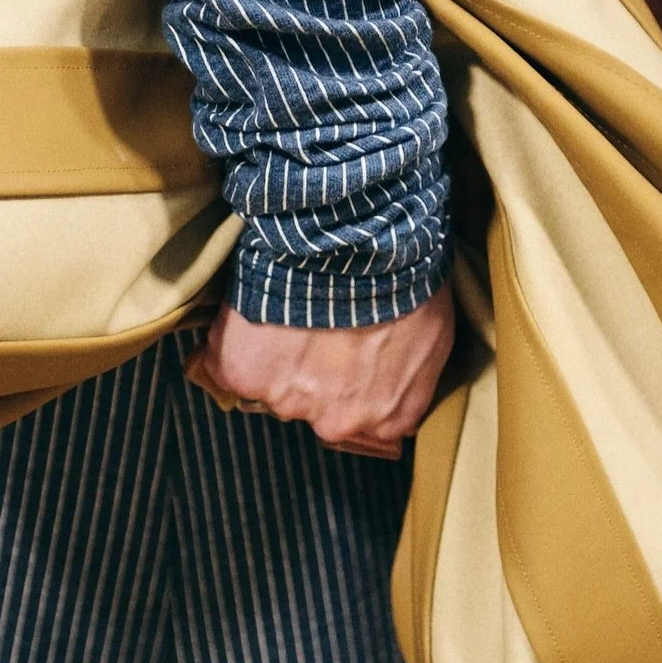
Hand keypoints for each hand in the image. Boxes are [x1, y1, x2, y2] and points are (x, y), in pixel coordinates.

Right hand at [187, 283, 454, 458]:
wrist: (355, 240)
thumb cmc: (404, 276)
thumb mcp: (434, 330)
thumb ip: (413, 371)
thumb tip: (397, 373)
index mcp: (388, 417)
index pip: (363, 417)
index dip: (349, 380)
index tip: (343, 350)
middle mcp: (338, 422)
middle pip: (314, 406)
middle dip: (312, 372)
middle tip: (314, 323)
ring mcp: (287, 401)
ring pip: (271, 386)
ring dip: (273, 354)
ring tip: (285, 308)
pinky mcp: (243, 375)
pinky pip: (227, 363)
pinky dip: (233, 340)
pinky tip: (252, 309)